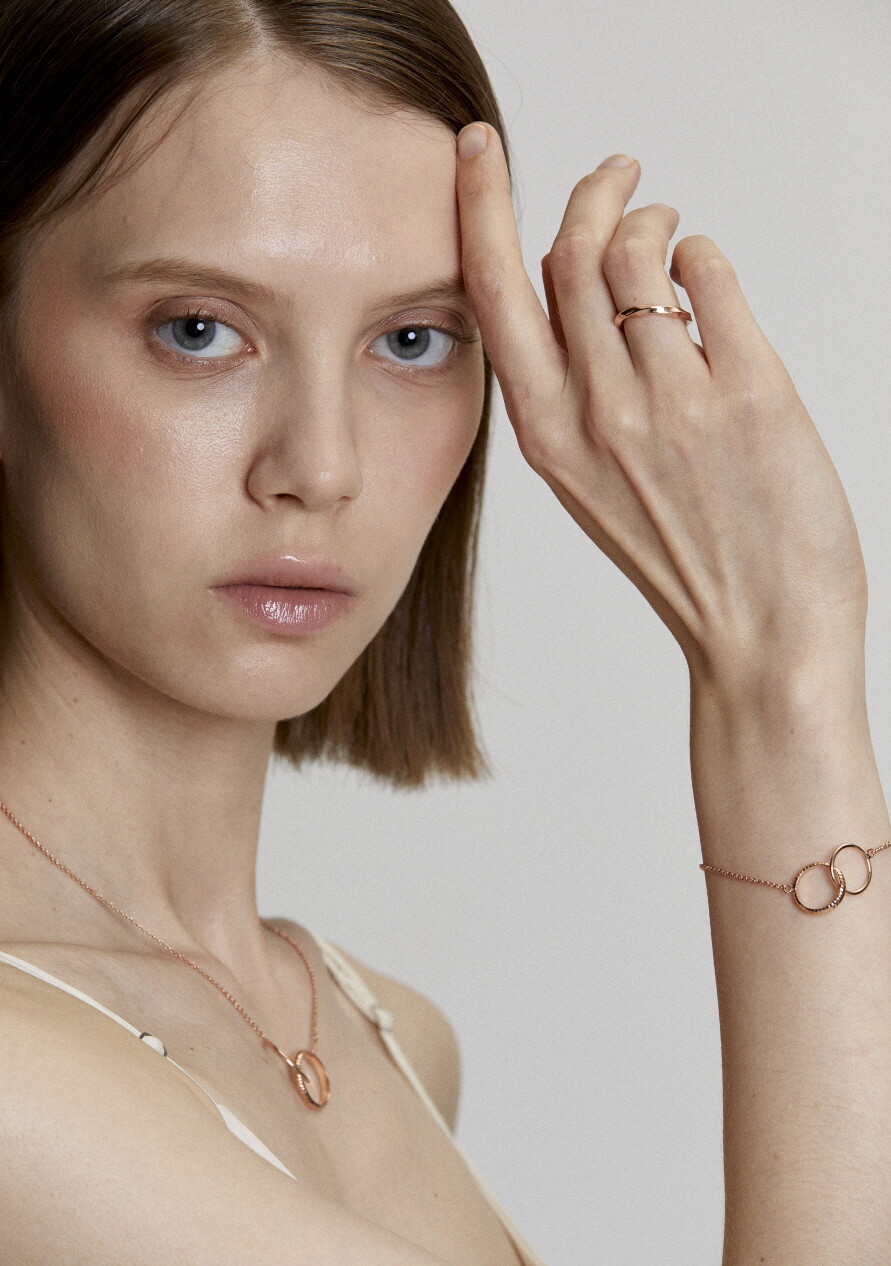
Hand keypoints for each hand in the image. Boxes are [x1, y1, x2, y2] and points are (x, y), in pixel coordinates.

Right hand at [455, 126, 867, 690]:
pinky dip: (705, 255)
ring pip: (639, 252)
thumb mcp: (592, 484)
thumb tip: (577, 281)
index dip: (480, 205)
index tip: (478, 151)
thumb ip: (572, 390)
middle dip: (593, 189)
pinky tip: (707, 278)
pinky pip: (711, 274)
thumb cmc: (683, 562)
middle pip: (571, 251)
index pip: (494, 291)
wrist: (761, 637)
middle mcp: (597, 412)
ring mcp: (671, 401)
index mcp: (546, 437)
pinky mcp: (747, 392)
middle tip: (620, 174)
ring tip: (671, 233)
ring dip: (654, 220)